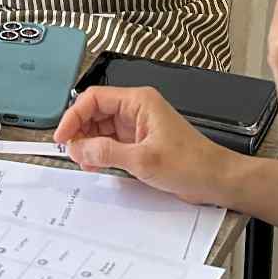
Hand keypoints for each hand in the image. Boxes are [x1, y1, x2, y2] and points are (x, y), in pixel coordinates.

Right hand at [54, 86, 236, 206]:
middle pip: (95, 113)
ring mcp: (137, 126)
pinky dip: (99, 152)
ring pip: (100, 129)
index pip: (94, 99)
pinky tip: (95, 164)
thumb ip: (107, 153)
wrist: (215, 180)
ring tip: (83, 161)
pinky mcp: (139, 143)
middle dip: (79, 131)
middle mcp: (136, 110)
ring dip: (88, 144)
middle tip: (70, 152)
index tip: (62, 137)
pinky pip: (110, 142)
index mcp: (139, 101)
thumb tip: (78, 149)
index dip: (73, 116)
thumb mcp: (144, 159)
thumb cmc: (191, 163)